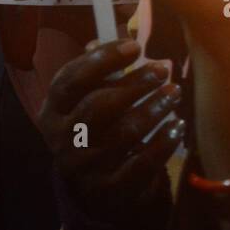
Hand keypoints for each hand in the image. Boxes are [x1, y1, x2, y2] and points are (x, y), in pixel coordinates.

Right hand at [39, 38, 183, 222]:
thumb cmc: (96, 129)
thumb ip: (101, 72)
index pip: (70, 80)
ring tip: (174, 93)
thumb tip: (125, 40)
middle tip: (163, 69)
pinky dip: (163, 142)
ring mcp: (83, 168)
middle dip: (134, 84)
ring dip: (154, 109)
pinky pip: (141, 163)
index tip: (134, 45)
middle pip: (98, 105)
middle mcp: (61, 139)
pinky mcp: (107, 190)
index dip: (101, 60)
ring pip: (123, 134)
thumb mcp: (88, 100)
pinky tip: (177, 125)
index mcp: (52, 111)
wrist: (92, 189)